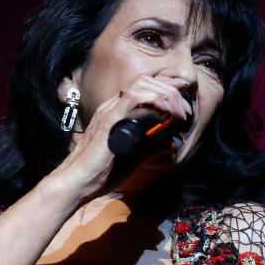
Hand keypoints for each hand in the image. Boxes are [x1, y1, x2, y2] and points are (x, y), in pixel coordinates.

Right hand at [48, 73, 192, 204]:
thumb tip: (175, 141)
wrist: (78, 183)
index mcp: (117, 111)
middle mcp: (112, 106)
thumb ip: (154, 146)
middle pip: (146, 81)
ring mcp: (110, 110)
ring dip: (167, 94)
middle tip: (186, 109)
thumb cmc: (101, 172)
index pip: (143, 86)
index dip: (166, 84)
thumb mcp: (135, 155)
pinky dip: (156, 99)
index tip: (184, 89)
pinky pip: (135, 97)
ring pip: (142, 84)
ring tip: (180, 112)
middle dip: (172, 90)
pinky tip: (168, 111)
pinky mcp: (109, 119)